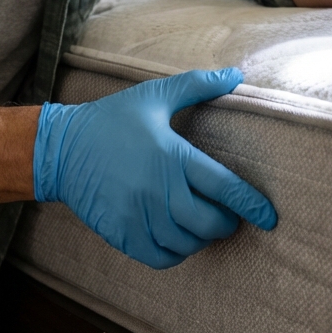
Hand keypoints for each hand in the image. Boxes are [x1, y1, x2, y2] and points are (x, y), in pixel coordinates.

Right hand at [33, 68, 276, 268]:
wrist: (62, 148)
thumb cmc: (113, 118)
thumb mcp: (155, 96)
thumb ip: (198, 85)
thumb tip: (237, 75)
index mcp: (172, 156)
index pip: (224, 187)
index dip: (251, 205)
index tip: (269, 217)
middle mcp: (158, 190)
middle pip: (209, 222)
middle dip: (226, 223)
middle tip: (227, 216)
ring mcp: (139, 215)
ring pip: (187, 243)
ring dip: (201, 238)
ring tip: (201, 224)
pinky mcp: (122, 234)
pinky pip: (161, 257)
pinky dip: (176, 253)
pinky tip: (177, 238)